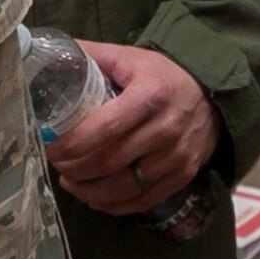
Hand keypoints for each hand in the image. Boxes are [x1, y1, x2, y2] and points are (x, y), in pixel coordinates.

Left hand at [45, 42, 219, 215]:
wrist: (212, 97)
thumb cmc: (162, 77)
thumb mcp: (130, 58)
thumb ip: (91, 56)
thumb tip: (47, 53)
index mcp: (150, 95)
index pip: (105, 128)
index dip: (72, 143)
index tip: (51, 145)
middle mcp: (167, 128)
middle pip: (109, 161)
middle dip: (74, 168)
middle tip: (57, 163)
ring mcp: (177, 156)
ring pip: (122, 187)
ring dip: (88, 190)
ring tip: (70, 181)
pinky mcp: (182, 177)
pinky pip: (141, 201)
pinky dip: (112, 205)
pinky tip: (94, 196)